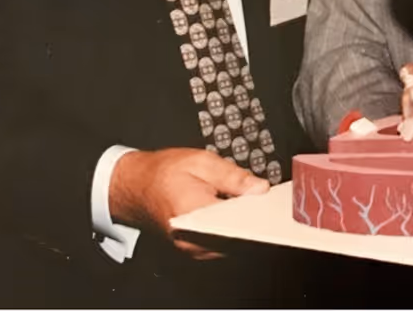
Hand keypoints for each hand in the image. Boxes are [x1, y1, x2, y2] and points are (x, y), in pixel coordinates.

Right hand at [110, 148, 268, 258]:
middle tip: (269, 200)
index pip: (237, 223)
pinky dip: (234, 230)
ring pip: (231, 243)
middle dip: (255, 219)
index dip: (259, 214)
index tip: (275, 204)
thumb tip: (260, 189)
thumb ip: (233, 177)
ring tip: (256, 204)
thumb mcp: (202, 162)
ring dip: (245, 226)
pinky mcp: (194, 249)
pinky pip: (222, 244)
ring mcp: (192, 248)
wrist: (136, 186)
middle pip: (237, 237)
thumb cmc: (164, 172)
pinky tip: (242, 212)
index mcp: (193, 214)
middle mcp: (191, 240)